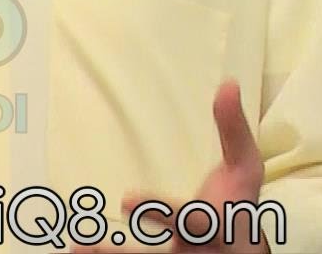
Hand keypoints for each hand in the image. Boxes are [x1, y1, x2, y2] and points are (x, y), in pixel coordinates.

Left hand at [72, 79, 271, 251]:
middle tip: (91, 239)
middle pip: (166, 250)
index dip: (161, 214)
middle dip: (130, 253)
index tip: (127, 200)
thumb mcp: (243, 166)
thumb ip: (234, 130)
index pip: (192, 223)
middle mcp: (198, 252)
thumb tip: (229, 84)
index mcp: (217, 227)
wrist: (241, 244)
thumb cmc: (237, 200)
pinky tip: (78, 250)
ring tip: (79, 246)